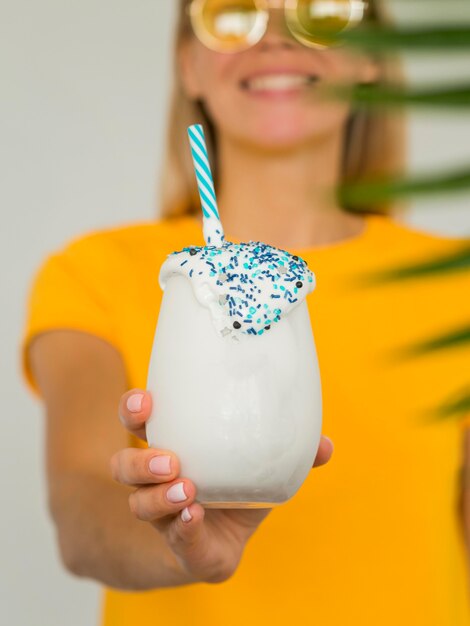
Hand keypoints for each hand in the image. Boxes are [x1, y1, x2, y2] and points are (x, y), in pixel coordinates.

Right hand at [111, 389, 332, 583]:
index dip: (133, 409)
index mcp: (172, 446)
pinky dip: (184, 526)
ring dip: (160, 497)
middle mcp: (156, 480)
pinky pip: (173, 535)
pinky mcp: (179, 542)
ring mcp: (162, 514)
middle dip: (140, 459)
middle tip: (170, 458)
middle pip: (125, 466)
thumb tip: (325, 444)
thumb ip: (290, 452)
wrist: (224, 542)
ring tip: (188, 488)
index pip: (138, 423)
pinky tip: (196, 516)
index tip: (146, 400)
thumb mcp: (260, 464)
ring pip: (139, 504)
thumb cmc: (236, 488)